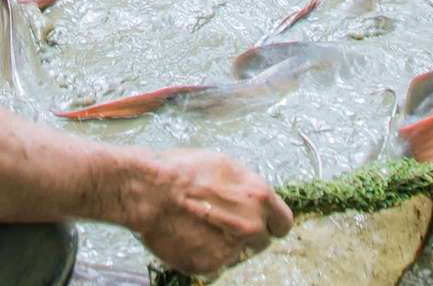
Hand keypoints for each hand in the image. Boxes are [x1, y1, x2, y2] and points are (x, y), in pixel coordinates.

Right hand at [122, 148, 293, 278]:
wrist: (148, 190)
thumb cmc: (179, 171)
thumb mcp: (222, 166)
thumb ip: (243, 189)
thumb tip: (248, 199)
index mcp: (258, 197)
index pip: (283, 222)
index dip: (270, 223)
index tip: (262, 223)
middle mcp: (251, 226)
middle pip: (261, 242)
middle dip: (246, 236)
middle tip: (222, 224)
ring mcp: (231, 249)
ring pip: (235, 255)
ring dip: (223, 246)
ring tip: (197, 228)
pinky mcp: (209, 265)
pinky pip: (213, 266)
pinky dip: (202, 256)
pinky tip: (186, 238)